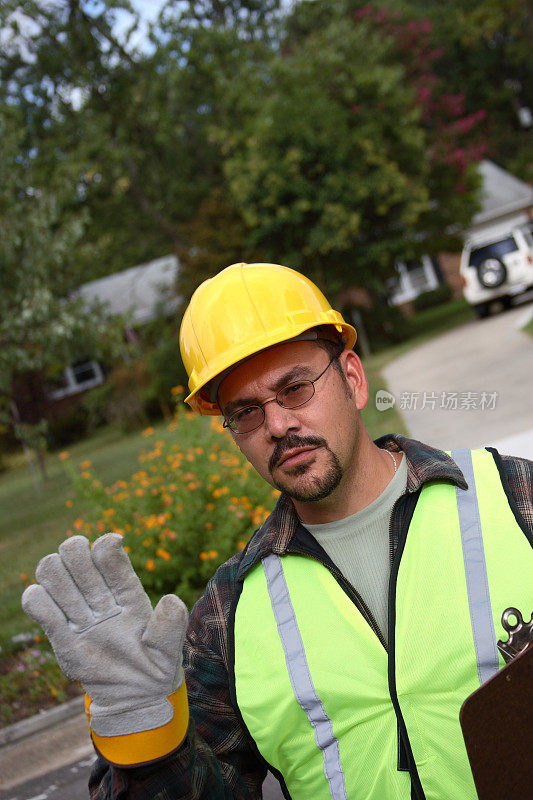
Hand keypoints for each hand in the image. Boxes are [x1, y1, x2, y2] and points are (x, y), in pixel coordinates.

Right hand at [22, 533, 187, 736]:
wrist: (134, 697)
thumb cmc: (156, 666)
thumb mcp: (170, 648)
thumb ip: (171, 625)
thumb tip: (169, 600)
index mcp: (127, 589)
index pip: (107, 550)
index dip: (105, 547)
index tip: (111, 554)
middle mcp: (100, 594)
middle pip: (74, 551)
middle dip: (77, 559)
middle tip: (89, 590)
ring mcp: (78, 612)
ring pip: (52, 569)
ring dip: (57, 580)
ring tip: (76, 610)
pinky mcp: (60, 635)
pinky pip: (37, 603)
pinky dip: (37, 600)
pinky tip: (53, 616)